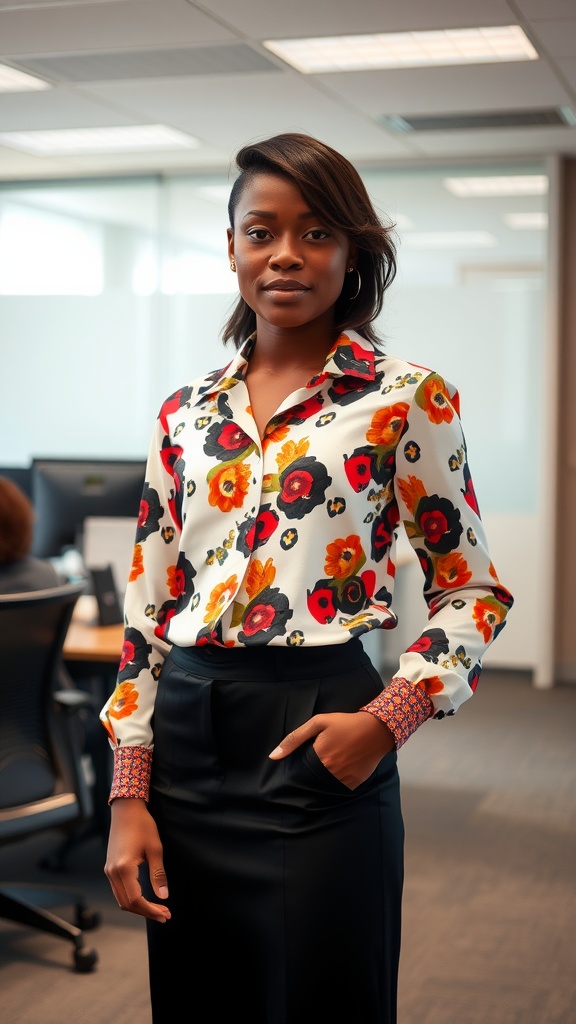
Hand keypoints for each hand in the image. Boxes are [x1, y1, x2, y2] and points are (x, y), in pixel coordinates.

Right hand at [104, 798, 170, 922]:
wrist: (126, 809)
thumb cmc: (142, 825)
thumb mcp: (155, 849)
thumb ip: (158, 875)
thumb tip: (164, 896)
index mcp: (124, 868)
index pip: (136, 900)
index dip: (151, 910)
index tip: (165, 914)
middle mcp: (112, 872)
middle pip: (127, 903)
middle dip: (146, 912)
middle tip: (164, 915)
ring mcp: (109, 870)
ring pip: (121, 899)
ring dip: (138, 907)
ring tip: (158, 909)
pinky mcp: (109, 867)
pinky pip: (119, 890)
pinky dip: (131, 898)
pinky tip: (145, 898)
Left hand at [269, 710, 394, 789]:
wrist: (377, 729)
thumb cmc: (346, 723)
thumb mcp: (318, 723)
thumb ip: (294, 739)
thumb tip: (273, 756)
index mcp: (319, 758)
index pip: (301, 770)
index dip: (302, 765)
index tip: (307, 759)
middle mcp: (330, 772)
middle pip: (313, 778)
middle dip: (314, 770)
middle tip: (326, 756)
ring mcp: (343, 779)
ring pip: (326, 784)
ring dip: (326, 775)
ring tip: (336, 759)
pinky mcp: (354, 783)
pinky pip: (341, 786)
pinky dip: (339, 779)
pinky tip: (344, 765)